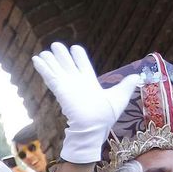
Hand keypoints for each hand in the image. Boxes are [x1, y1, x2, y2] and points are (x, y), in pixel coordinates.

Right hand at [31, 43, 141, 164]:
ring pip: (56, 69)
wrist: (92, 126)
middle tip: (56, 45)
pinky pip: (49, 75)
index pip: (83, 66)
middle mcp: (76, 83)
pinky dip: (42, 67)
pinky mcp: (59, 88)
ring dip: (50, 60)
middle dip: (62, 55)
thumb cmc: (104, 115)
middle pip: (67, 65)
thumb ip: (126, 86)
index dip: (79, 57)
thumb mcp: (119, 97)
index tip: (75, 48)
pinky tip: (36, 59)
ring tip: (43, 52)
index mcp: (89, 83)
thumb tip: (137, 76)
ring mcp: (67, 85)